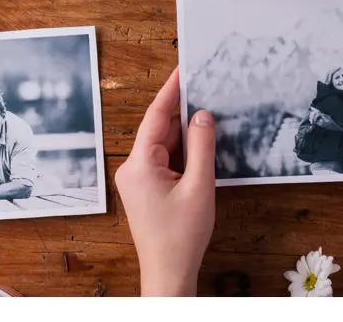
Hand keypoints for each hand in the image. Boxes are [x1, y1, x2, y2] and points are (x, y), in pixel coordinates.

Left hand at [114, 69, 216, 295]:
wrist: (169, 272)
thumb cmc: (181, 236)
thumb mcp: (199, 187)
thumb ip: (202, 147)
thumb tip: (202, 116)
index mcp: (139, 165)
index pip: (155, 117)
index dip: (171, 91)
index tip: (183, 70)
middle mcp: (133, 169)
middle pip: (160, 130)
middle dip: (183, 112)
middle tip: (206, 88)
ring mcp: (138, 180)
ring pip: (164, 146)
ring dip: (186, 135)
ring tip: (210, 115)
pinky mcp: (146, 189)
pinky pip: (165, 161)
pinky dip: (183, 153)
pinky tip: (202, 146)